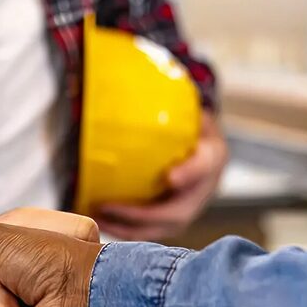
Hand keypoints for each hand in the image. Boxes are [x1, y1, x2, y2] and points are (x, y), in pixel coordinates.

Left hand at [95, 112, 227, 240]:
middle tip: (107, 205)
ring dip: (125, 227)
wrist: (204, 150)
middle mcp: (204, 189)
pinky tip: (97, 219)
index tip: (171, 177)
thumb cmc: (188, 124)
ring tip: (95, 216)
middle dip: (140, 214)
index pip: (205, 165)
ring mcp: (189, 210)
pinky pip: (148, 231)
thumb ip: (168, 101)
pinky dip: (123, 229)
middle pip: (177, 212)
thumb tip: (126, 74)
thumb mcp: (186, 107)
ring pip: (160, 228)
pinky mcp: (172, 222)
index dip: (190, 174)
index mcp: (212, 156)